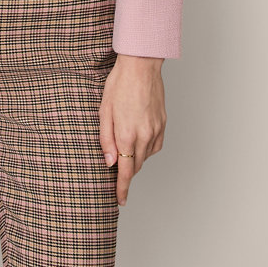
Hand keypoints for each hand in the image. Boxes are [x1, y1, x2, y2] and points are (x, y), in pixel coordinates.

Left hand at [99, 54, 166, 206]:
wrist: (141, 66)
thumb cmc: (119, 84)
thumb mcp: (104, 111)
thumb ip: (106, 139)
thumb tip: (110, 162)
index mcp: (126, 134)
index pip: (126, 172)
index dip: (122, 189)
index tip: (120, 200)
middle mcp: (144, 136)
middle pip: (136, 166)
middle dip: (127, 174)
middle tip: (116, 174)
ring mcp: (156, 130)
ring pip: (146, 156)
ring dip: (136, 159)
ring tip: (125, 150)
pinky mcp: (163, 123)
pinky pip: (155, 145)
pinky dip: (146, 148)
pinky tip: (138, 140)